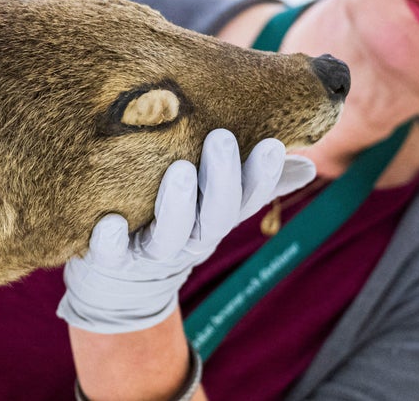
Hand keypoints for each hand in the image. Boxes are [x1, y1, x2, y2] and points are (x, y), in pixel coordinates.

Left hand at [57, 129, 316, 333]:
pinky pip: (112, 256)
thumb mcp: (215, 202)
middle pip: (214, 216)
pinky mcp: (113, 261)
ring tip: (179, 169)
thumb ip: (254, 182)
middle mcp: (190, 238)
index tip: (271, 144)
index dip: (263, 176)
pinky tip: (110, 224)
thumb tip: (308, 164)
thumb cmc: (177, 220)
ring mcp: (152, 252)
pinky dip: (111, 242)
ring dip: (176, 205)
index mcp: (216, 218)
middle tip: (221, 138)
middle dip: (221, 180)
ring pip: (170, 235)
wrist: (124, 280)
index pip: (247, 198)